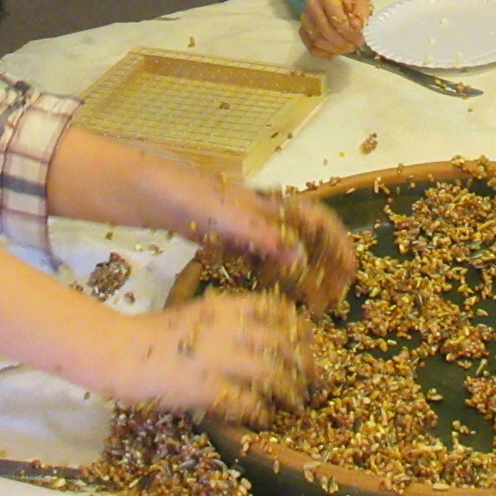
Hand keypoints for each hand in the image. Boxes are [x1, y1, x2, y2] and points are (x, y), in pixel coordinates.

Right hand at [102, 292, 313, 425]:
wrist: (121, 351)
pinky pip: (247, 401)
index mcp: (226, 305)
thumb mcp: (197, 312)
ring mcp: (219, 357)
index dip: (298, 326)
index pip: (277, 309)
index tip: (307, 341)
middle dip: (304, 363)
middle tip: (313, 380)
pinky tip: (264, 418)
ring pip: (272, 372)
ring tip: (296, 403)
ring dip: (289, 390)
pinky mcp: (208, 387)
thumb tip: (261, 333)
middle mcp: (228, 327)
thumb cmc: (155, 333)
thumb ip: (228, 318)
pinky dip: (261, 411)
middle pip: (283, 342)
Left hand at [182, 181, 356, 312]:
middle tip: (332, 301)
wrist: (143, 189)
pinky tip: (270, 296)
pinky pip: (256, 260)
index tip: (352, 272)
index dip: (339, 244)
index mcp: (269, 202)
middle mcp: (261, 212)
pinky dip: (269, 277)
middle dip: (324, 267)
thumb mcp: (227, 216)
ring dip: (300, 276)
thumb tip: (302, 258)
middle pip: (304, 238)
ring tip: (310, 305)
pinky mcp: (223, 238)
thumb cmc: (187, 196)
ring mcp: (242, 226)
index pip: (318, 219)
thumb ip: (262, 235)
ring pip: (282, 252)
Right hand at [300, 0, 371, 55]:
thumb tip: (356, 26)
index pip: (334, 16)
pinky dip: (325, 53)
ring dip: (335, 48)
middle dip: (342, 42)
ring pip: (317, 40)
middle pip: (324, 30)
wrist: (339, 3)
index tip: (359, 39)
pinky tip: (337, 50)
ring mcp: (305, 18)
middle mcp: (312, 4)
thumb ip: (362, 12)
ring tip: (348, 48)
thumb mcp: (362, 2)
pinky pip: (312, 48)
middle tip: (354, 46)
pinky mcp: (302, 31)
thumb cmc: (351, 2)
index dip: (347, 31)